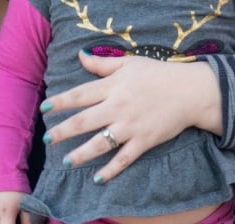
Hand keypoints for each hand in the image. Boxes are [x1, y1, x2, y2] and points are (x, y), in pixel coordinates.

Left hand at [40, 52, 221, 183]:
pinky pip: (124, 158)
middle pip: (84, 121)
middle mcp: (118, 107)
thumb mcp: (129, 63)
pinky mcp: (144, 141)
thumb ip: (102, 64)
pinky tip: (97, 178)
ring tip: (65, 161)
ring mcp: (131, 126)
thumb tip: (80, 55)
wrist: (190, 91)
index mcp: (113, 86)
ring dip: (81, 153)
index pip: (80, 95)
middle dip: (63, 131)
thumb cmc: (159, 74)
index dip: (60, 102)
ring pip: (100, 143)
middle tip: (47, 137)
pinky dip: (110, 169)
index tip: (44, 108)